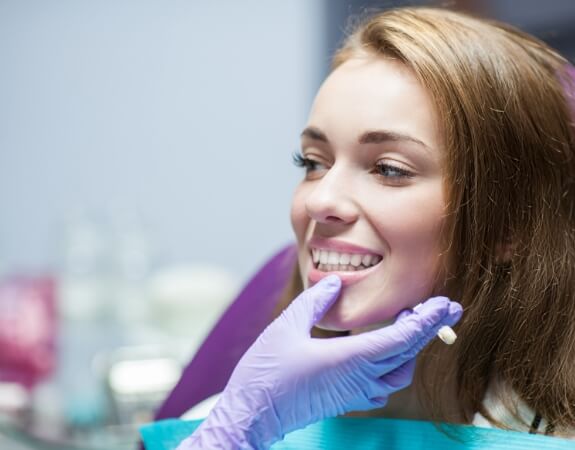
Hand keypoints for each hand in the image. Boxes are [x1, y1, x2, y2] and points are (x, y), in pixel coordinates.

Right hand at [178, 275, 461, 449]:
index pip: (401, 339)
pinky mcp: (347, 400)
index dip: (426, 320)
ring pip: (400, 373)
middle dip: (430, 329)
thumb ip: (315, 301)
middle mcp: (358, 378)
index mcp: (349, 359)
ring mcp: (354, 393)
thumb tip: (336, 282)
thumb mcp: (286, 326)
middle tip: (446, 307)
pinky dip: (395, 367)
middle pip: (407, 353)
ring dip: (412, 348)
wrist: (252, 414)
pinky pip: (383, 386)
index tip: (445, 304)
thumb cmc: (266, 372)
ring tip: (413, 324)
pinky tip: (386, 354)